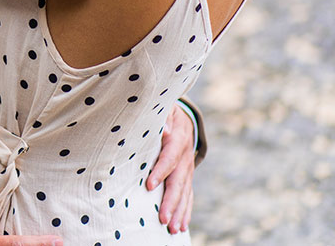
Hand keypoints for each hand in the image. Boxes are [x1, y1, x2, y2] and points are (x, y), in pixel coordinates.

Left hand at [147, 105, 195, 233]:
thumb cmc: (165, 113)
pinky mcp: (186, 177)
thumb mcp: (164, 109)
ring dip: (179, 212)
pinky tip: (181, 226)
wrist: (184, 118)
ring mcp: (187, 169)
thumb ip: (163, 119)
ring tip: (173, 228)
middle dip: (171, 201)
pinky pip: (188, 195)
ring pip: (184, 193)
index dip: (160, 172)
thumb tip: (164, 130)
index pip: (169, 159)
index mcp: (178, 140)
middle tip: (162, 218)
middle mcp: (185, 157)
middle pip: (178, 182)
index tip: (149, 186)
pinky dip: (185, 211)